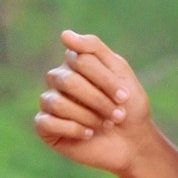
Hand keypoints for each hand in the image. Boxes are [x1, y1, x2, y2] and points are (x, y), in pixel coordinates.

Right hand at [32, 30, 153, 176]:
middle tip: (118, 115)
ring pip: (58, 103)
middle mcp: (58, 79)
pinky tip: (89, 134)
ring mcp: (49, 102)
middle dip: (98, 100)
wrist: (133, 143)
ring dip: (89, 117)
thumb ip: (93, 48)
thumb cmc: (128, 106)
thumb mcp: (119, 70)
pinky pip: (48, 122)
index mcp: (74, 62)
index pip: (80, 60)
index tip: (125, 96)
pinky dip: (75, 130)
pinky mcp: (44, 126)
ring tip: (105, 125)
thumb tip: (64, 34)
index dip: (105, 80)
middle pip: (69, 81)